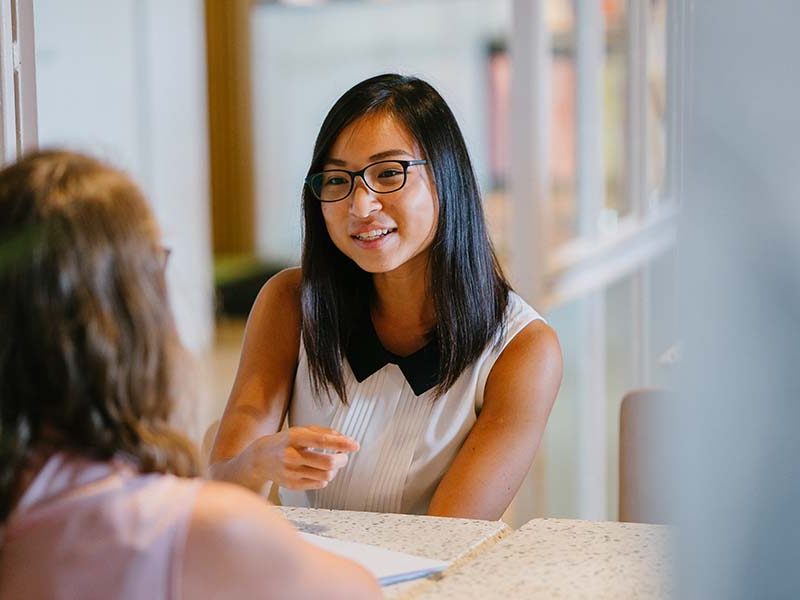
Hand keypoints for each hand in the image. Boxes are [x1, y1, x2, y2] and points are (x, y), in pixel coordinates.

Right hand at [240, 425, 358, 490]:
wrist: (260, 459)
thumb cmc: (285, 442)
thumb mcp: (302, 431)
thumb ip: (324, 433)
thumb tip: (344, 439)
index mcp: (294, 438)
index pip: (322, 441)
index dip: (342, 444)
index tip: (355, 445)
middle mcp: (292, 456)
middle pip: (327, 463)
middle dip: (342, 460)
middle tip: (344, 457)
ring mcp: (291, 472)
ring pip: (326, 475)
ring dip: (335, 470)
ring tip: (332, 464)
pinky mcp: (292, 485)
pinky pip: (319, 484)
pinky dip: (325, 478)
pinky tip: (320, 471)